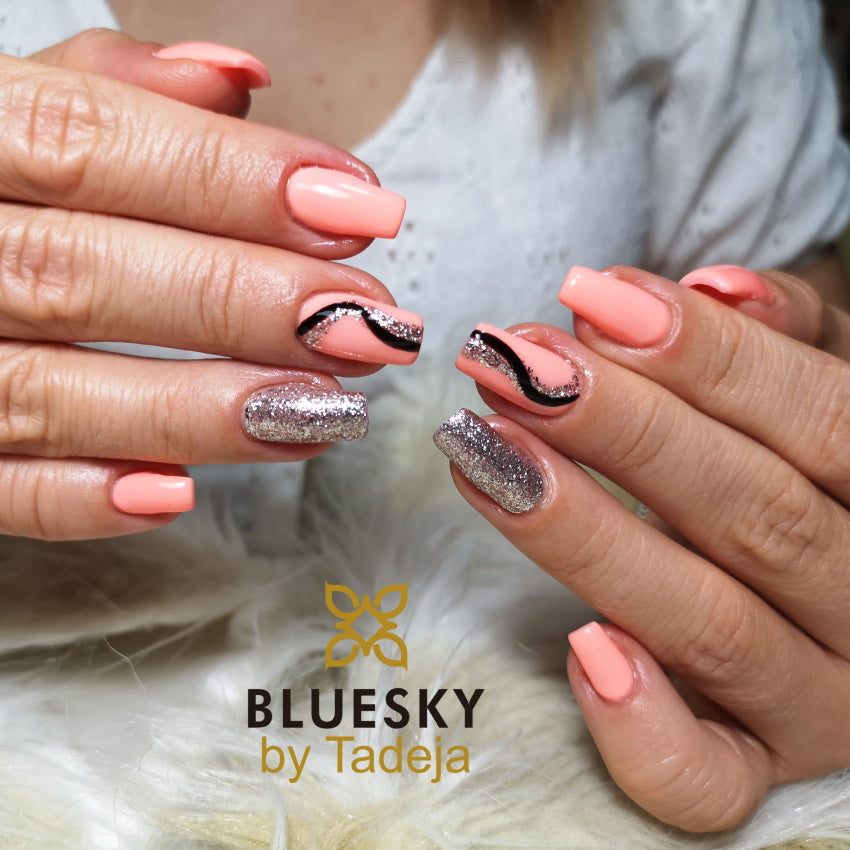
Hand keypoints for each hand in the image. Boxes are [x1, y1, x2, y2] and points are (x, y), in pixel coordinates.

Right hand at [0, 31, 417, 539]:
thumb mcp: (20, 107)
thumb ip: (113, 91)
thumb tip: (238, 80)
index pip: (91, 145)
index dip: (234, 180)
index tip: (361, 208)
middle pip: (84, 275)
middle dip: (242, 300)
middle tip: (368, 323)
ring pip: (51, 393)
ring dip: (200, 410)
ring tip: (325, 411)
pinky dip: (80, 498)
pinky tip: (176, 494)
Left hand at [435, 263, 849, 831]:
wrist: (826, 579)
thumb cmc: (801, 459)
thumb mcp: (818, 380)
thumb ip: (784, 334)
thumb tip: (711, 287)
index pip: (823, 421)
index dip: (711, 358)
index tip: (590, 301)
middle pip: (756, 518)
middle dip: (625, 432)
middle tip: (514, 367)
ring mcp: (820, 705)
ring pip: (709, 625)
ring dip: (587, 533)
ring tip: (485, 450)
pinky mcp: (755, 768)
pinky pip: (702, 781)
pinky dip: (643, 728)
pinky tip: (580, 647)